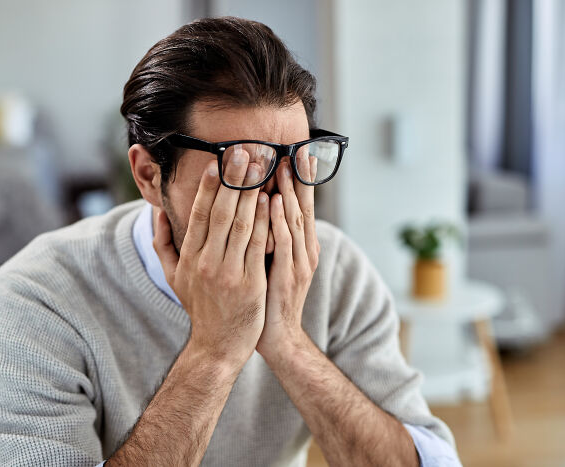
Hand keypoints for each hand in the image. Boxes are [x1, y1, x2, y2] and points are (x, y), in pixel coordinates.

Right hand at [153, 149, 270, 365]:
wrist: (218, 346)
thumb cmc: (199, 307)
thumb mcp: (173, 277)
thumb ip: (162, 243)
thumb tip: (157, 212)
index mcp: (189, 258)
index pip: (199, 215)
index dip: (209, 187)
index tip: (217, 162)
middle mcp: (206, 263)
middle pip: (221, 213)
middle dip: (233, 180)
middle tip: (244, 152)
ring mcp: (229, 273)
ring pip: (242, 225)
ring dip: (252, 193)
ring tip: (261, 167)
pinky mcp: (251, 283)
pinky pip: (259, 245)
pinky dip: (265, 221)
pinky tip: (271, 200)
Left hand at [256, 154, 319, 356]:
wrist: (277, 336)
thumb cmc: (268, 297)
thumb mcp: (272, 261)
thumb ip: (269, 235)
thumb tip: (259, 208)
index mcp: (301, 246)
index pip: (301, 206)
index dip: (300, 180)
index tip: (296, 153)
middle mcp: (305, 250)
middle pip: (303, 207)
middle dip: (299, 178)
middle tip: (294, 149)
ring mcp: (299, 263)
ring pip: (294, 220)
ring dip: (288, 191)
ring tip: (283, 165)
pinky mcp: (288, 276)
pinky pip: (283, 243)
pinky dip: (278, 221)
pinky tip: (272, 201)